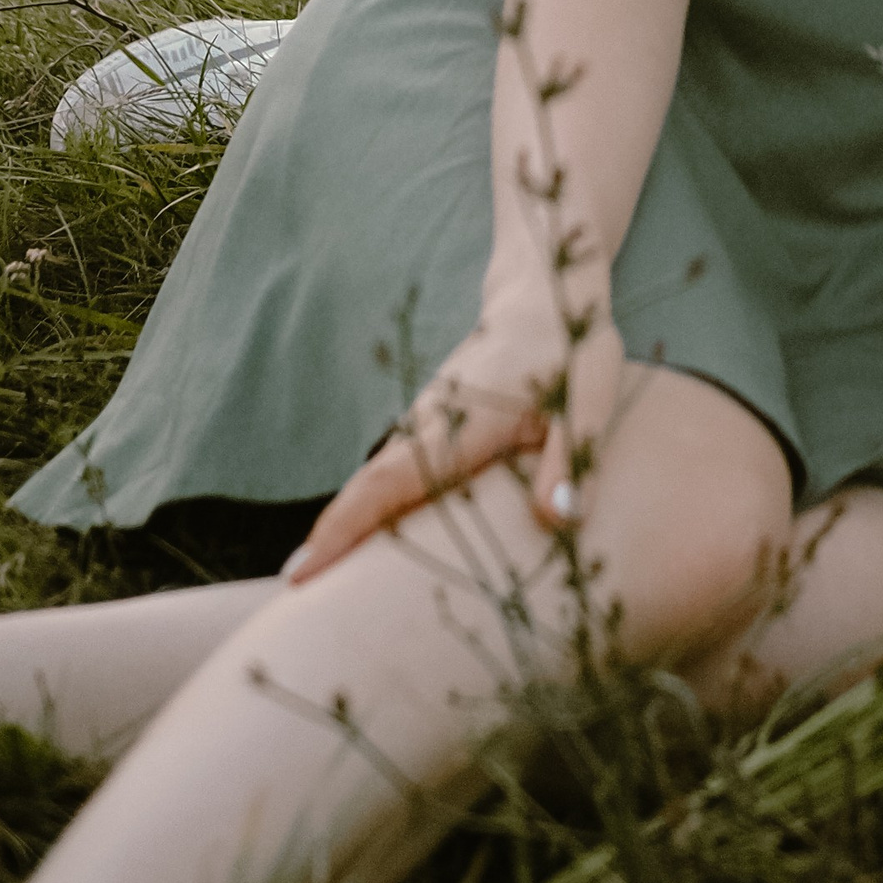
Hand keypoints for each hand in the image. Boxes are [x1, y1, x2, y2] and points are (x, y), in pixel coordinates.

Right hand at [284, 292, 627, 580]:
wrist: (547, 286)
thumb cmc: (574, 346)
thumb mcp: (590, 398)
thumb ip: (572, 459)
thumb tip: (556, 521)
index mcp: (462, 422)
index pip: (391, 481)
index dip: (346, 527)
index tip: (303, 571)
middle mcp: (431, 420)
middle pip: (369, 486)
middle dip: (330, 538)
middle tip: (292, 595)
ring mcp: (426, 418)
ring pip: (377, 477)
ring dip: (346, 523)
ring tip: (315, 580)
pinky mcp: (433, 420)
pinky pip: (392, 468)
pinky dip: (370, 504)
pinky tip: (364, 541)